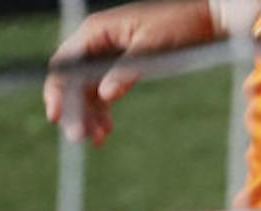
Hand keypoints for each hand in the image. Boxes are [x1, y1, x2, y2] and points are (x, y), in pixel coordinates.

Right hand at [44, 0, 217, 145]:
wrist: (204, 20)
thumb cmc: (179, 25)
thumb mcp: (152, 47)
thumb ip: (126, 70)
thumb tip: (105, 95)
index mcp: (97, 30)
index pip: (65, 63)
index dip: (57, 91)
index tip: (57, 117)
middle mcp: (96, 40)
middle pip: (72, 79)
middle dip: (74, 109)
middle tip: (79, 137)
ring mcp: (107, 52)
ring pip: (87, 88)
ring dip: (89, 114)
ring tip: (98, 140)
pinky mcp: (119, 64)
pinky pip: (102, 89)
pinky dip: (103, 110)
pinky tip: (106, 130)